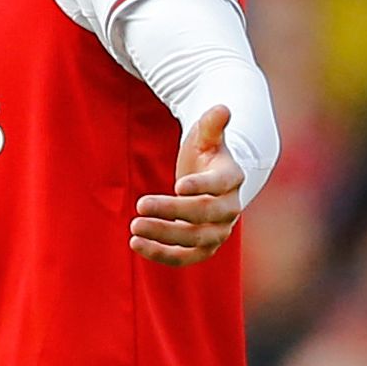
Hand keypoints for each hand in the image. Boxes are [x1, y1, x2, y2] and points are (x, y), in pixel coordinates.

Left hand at [132, 105, 246, 264]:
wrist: (210, 181)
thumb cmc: (206, 154)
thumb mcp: (206, 136)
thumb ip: (212, 124)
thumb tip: (222, 108)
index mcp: (233, 178)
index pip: (221, 184)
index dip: (202, 186)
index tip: (177, 185)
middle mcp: (231, 208)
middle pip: (204, 214)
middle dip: (172, 211)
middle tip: (139, 204)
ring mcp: (219, 231)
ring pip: (194, 239)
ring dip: (164, 235)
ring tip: (134, 227)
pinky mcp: (204, 247)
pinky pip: (185, 257)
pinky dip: (161, 254)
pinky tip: (136, 244)